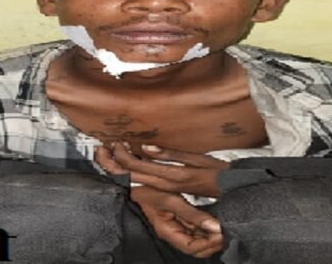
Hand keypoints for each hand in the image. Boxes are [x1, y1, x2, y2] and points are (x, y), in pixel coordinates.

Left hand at [95, 142, 228, 196]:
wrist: (231, 191)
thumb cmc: (217, 172)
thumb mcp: (197, 159)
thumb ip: (171, 154)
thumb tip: (146, 147)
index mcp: (169, 176)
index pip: (136, 167)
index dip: (121, 154)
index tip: (115, 140)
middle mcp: (163, 184)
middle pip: (128, 176)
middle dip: (111, 163)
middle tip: (100, 148)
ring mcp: (164, 189)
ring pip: (133, 180)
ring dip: (119, 167)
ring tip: (108, 152)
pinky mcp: (167, 189)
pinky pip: (143, 181)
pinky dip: (131, 171)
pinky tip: (127, 162)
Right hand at [130, 185, 223, 257]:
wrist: (135, 185)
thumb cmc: (149, 191)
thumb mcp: (171, 200)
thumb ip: (193, 214)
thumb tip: (215, 226)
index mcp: (168, 231)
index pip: (191, 247)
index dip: (208, 243)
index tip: (222, 234)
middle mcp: (173, 234)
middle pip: (196, 248)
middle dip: (213, 243)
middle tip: (227, 232)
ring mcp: (177, 228)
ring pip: (198, 240)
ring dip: (211, 237)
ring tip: (224, 228)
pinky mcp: (180, 221)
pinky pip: (195, 230)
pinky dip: (207, 229)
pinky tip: (215, 222)